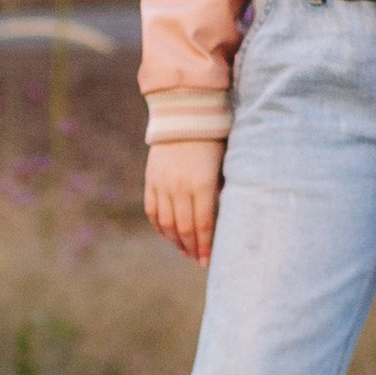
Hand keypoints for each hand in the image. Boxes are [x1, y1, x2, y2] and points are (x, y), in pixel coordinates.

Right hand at [145, 143, 222, 263]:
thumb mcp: (224, 164)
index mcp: (204, 184)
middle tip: (198, 260)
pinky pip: (152, 210)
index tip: (209, 261)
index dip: (206, 246)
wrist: (185, 113)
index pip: (205, 225)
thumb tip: (223, 219)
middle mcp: (181, 186)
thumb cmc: (212, 139)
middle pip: (185, 228)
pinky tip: (167, 235)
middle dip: (192, 248)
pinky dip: (159, 226)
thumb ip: (221, 191)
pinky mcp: (151, 179)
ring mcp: (163, 183)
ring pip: (167, 223)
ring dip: (175, 241)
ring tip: (184, 251)